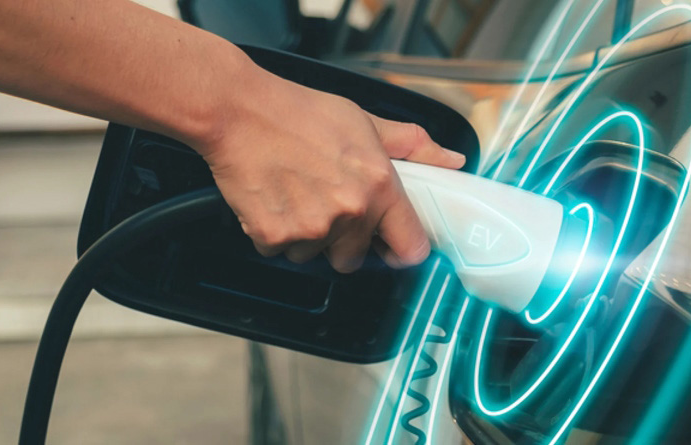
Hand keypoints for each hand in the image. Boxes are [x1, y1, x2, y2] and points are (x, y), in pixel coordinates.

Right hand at [192, 78, 465, 272]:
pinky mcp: (273, 237)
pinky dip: (274, 233)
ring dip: (306, 237)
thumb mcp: (364, 121)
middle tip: (324, 205)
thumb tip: (452, 161)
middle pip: (353, 260)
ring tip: (294, 195)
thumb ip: (412, 146)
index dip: (400, 249)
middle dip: (342, 241)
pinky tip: (272, 200)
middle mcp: (349, 213)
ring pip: (314, 256)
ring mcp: (310, 229)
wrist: (238, 112)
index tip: (389, 244)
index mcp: (379, 186)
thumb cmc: (298, 112)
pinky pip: (280, 251)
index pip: (410, 248)